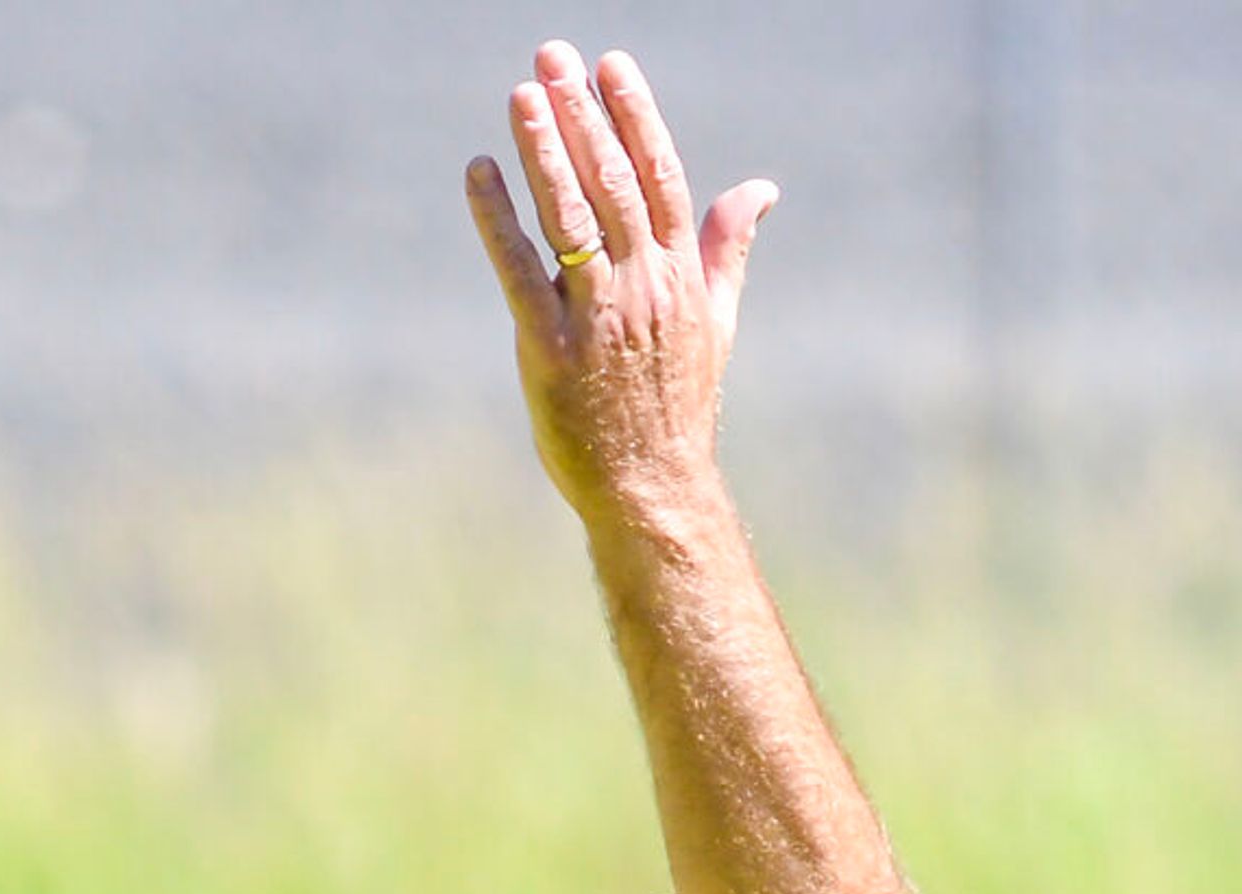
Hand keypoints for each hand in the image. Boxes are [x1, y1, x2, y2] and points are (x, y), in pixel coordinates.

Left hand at [466, 41, 775, 539]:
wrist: (653, 487)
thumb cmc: (679, 404)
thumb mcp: (717, 321)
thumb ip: (728, 249)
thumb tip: (761, 188)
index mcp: (681, 275)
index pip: (660, 177)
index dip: (635, 117)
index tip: (611, 65)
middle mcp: (644, 287)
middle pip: (612, 184)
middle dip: (582, 115)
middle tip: (553, 57)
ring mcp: (598, 318)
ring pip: (571, 219)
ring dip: (545, 152)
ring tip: (521, 95)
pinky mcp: (551, 351)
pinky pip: (521, 272)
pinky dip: (499, 220)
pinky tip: (480, 173)